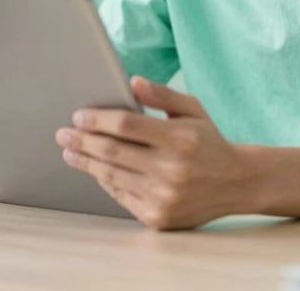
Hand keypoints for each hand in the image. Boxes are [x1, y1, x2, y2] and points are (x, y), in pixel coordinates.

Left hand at [55, 76, 251, 229]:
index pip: (126, 125)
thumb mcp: (192, 109)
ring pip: (111, 176)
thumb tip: (132, 81)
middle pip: (112, 152)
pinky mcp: (158, 217)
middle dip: (82, 141)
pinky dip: (104, 181)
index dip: (98, 120)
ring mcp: (164, 197)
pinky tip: (93, 169)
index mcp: (179, 138)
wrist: (236, 183)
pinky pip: (121, 196)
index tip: (78, 115)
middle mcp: (171, 170)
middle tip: (63, 133)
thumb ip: (162, 95)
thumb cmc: (208, 140)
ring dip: (85, 162)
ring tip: (69, 151)